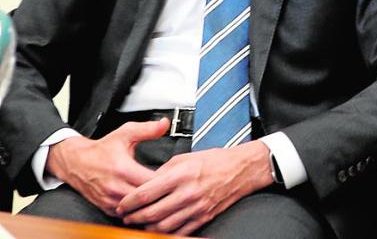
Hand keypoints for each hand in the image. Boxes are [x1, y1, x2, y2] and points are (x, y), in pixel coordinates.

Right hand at [46, 118, 166, 214]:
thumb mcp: (125, 133)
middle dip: (160, 192)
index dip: (165, 179)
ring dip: (149, 202)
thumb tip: (164, 124)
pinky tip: (145, 201)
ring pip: (137, 208)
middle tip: (169, 185)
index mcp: (122, 169)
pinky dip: (137, 209)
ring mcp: (110, 199)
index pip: (151, 181)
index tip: (173, 174)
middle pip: (146, 197)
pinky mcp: (106, 207)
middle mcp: (115, 187)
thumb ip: (147, 129)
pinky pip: (127, 214)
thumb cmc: (101, 149)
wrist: (76, 162)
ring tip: (159, 193)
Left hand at [116, 140, 272, 235]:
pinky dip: (165, 232)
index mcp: (181, 175)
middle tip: (126, 216)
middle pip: (151, 213)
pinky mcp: (203, 217)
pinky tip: (159, 228)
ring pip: (162, 226)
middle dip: (133, 217)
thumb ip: (164, 171)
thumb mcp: (186, 157)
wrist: (241, 169)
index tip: (122, 204)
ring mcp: (196, 207)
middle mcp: (187, 193)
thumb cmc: (216, 160)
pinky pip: (179, 231)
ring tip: (140, 223)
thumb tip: (146, 182)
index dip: (129, 202)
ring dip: (146, 227)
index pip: (145, 193)